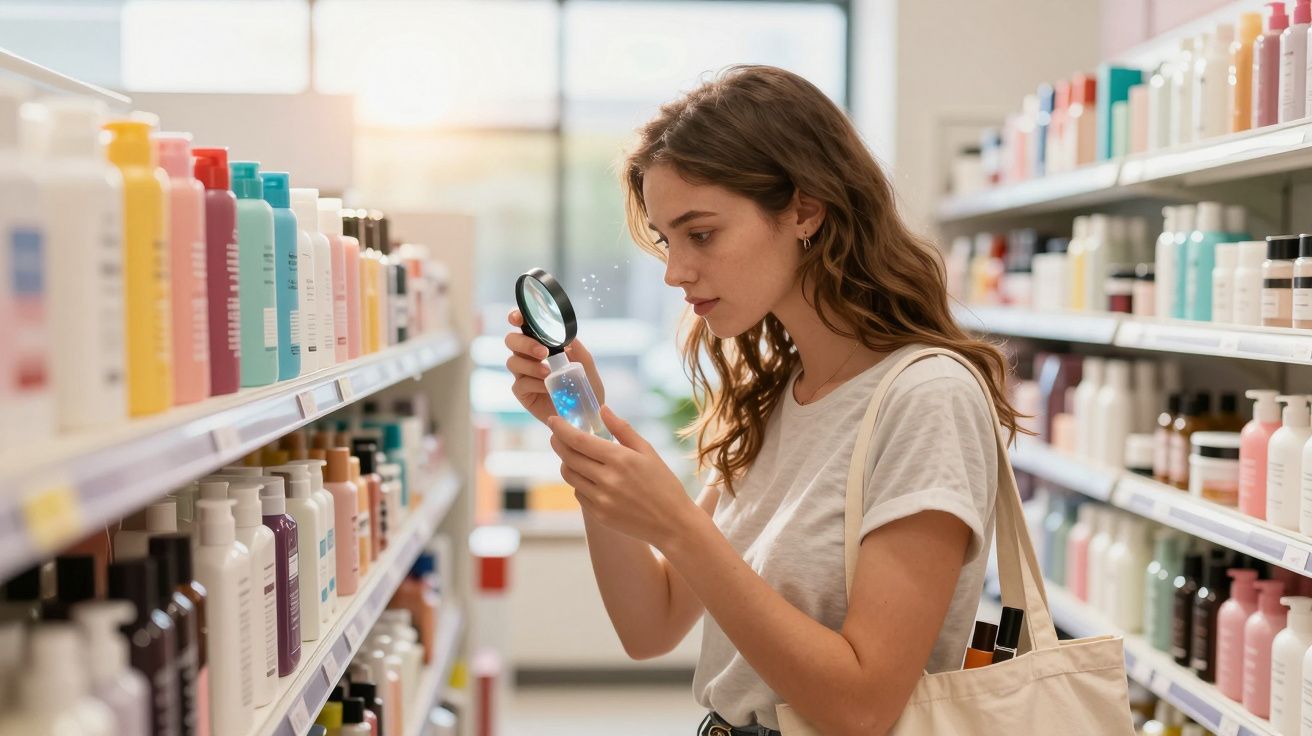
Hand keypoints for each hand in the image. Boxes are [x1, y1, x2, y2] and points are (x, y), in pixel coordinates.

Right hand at [504, 309, 605, 425]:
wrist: (586, 414)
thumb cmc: (585, 387)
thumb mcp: (587, 366)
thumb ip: (578, 350)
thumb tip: (567, 335)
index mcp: (542, 343)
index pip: (523, 326)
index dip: (516, 317)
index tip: (517, 318)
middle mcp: (529, 356)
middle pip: (511, 341)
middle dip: (524, 343)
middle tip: (543, 352)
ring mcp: (524, 374)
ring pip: (512, 362)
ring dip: (530, 365)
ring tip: (548, 372)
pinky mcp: (523, 393)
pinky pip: (520, 384)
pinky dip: (533, 383)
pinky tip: (547, 387)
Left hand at [548, 405, 698, 548]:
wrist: (673, 524)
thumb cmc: (664, 484)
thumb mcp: (648, 452)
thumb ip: (622, 430)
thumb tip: (603, 410)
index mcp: (620, 459)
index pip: (579, 440)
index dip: (561, 428)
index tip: (552, 419)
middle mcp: (607, 479)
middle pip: (569, 457)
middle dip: (558, 442)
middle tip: (556, 434)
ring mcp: (601, 499)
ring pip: (570, 476)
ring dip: (566, 462)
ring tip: (573, 455)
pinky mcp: (599, 514)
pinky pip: (578, 493)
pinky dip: (579, 482)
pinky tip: (590, 477)